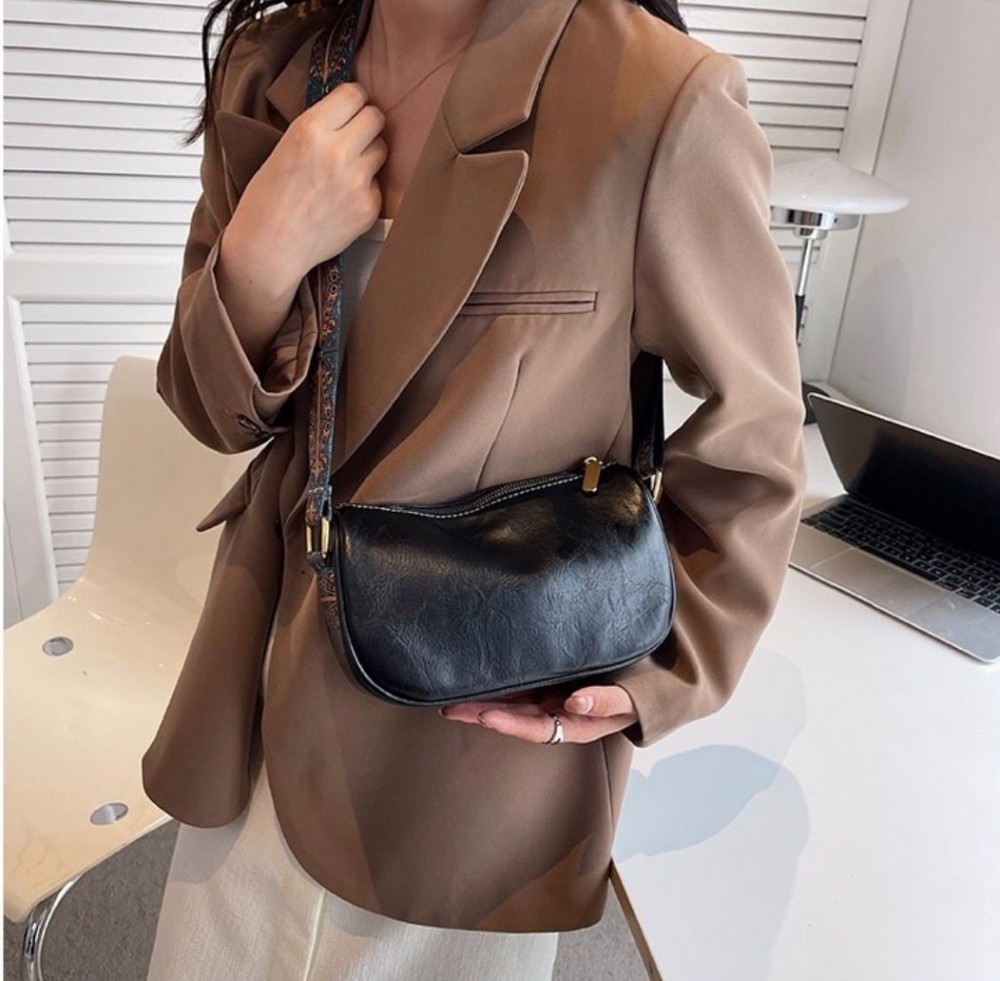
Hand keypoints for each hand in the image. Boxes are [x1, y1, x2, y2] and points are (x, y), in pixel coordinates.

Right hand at [226, 80, 387, 290]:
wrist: (270, 247)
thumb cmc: (267, 199)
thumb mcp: (284, 147)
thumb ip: (318, 129)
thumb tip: (349, 115)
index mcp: (310, 130)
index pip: (354, 94)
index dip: (353, 101)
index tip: (349, 109)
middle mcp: (338, 152)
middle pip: (376, 118)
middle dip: (366, 124)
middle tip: (352, 137)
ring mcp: (357, 183)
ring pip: (382, 150)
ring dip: (369, 154)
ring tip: (346, 169)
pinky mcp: (369, 208)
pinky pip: (378, 185)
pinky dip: (366, 188)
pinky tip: (343, 199)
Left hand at [438, 685, 637, 743]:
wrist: (656, 680)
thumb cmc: (645, 693)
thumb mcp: (632, 699)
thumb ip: (607, 701)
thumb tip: (575, 702)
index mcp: (575, 724)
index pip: (536, 728)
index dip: (509, 723)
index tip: (484, 714)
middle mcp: (559, 713)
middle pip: (516, 716)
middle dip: (483, 712)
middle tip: (450, 706)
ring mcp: (554, 696)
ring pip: (514, 700)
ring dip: (485, 699)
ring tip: (452, 695)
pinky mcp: (552, 678)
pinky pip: (523, 683)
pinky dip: (502, 682)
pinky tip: (480, 676)